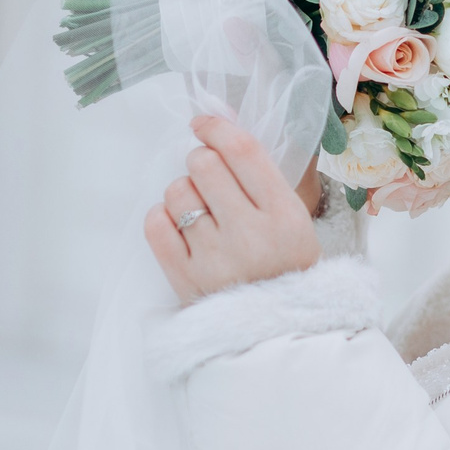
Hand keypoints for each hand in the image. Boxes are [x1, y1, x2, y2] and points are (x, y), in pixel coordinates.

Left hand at [145, 114, 321, 303]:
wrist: (277, 331)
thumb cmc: (285, 267)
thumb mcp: (293, 220)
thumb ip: (259, 174)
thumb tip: (217, 117)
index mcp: (286, 216)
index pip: (242, 151)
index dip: (216, 126)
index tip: (204, 124)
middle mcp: (251, 235)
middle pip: (204, 164)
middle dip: (200, 162)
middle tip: (208, 178)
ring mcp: (216, 259)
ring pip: (177, 191)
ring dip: (183, 193)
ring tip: (200, 212)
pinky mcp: (187, 279)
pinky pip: (156, 224)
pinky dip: (163, 217)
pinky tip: (180, 226)